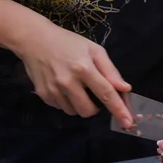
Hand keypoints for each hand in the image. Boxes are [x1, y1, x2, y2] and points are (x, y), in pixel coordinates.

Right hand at [14, 22, 133, 127]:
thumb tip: (125, 88)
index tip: (128, 123)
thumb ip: (110, 70)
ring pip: (74, 112)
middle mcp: (68, 81)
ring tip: (75, 87)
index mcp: (84, 68)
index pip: (106, 93)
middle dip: (95, 108)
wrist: (34, 39)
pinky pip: (61, 108)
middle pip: (88, 111)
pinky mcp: (43, 94)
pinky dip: (66, 102)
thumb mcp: (93, 50)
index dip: (118, 110)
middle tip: (91, 93)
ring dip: (79, 105)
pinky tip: (62, 87)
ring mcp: (53, 89)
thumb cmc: (68, 43)